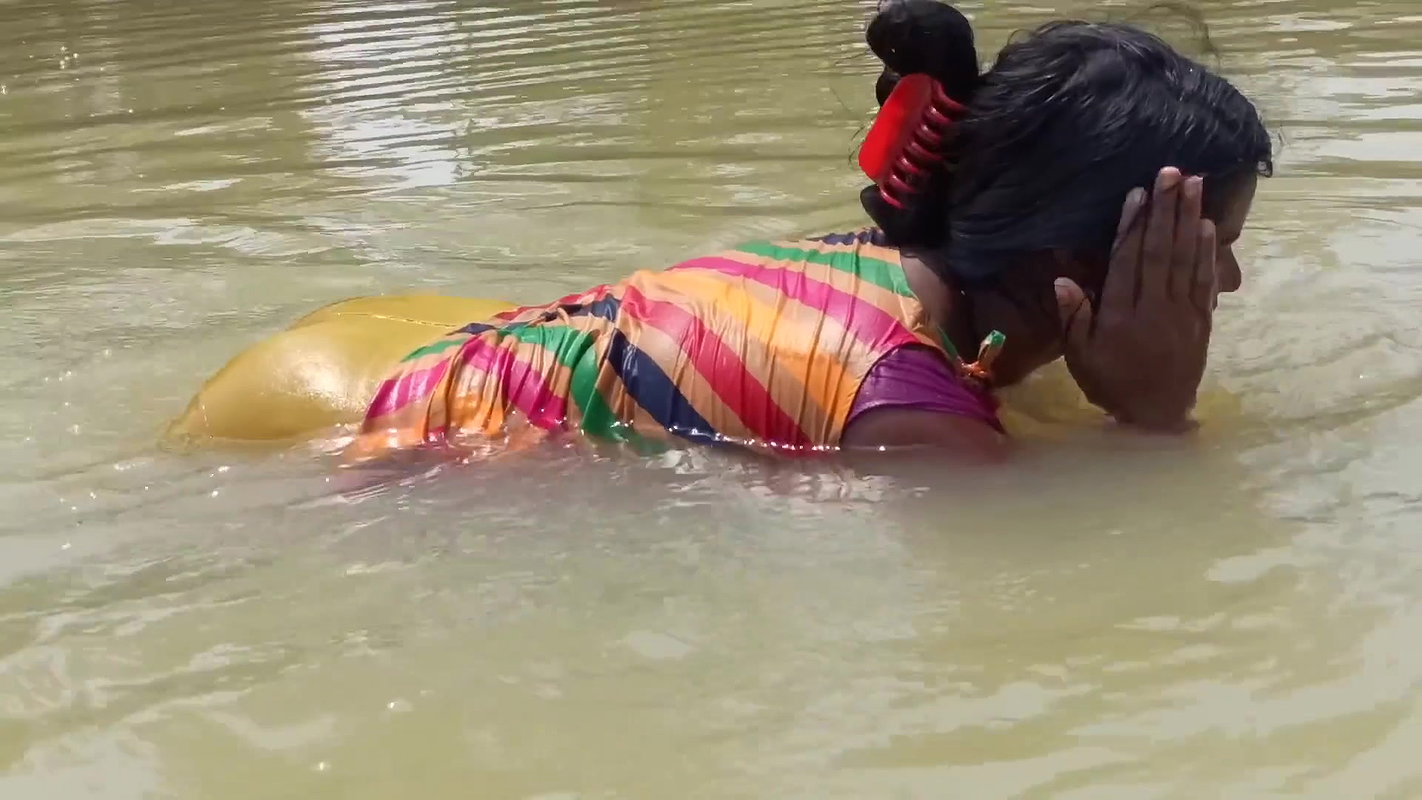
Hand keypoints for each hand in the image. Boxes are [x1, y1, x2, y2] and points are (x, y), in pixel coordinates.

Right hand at [1054, 167, 1217, 431]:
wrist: (1157, 418)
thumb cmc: (1111, 384)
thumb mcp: (1081, 357)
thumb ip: (1074, 318)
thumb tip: (1063, 278)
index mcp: (1122, 316)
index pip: (1128, 262)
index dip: (1133, 226)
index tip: (1138, 192)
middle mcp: (1155, 308)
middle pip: (1161, 251)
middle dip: (1166, 209)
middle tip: (1173, 172)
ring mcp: (1183, 312)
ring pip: (1186, 259)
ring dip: (1190, 219)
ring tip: (1193, 185)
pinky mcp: (1201, 320)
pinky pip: (1204, 280)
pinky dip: (1207, 252)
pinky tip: (1207, 225)